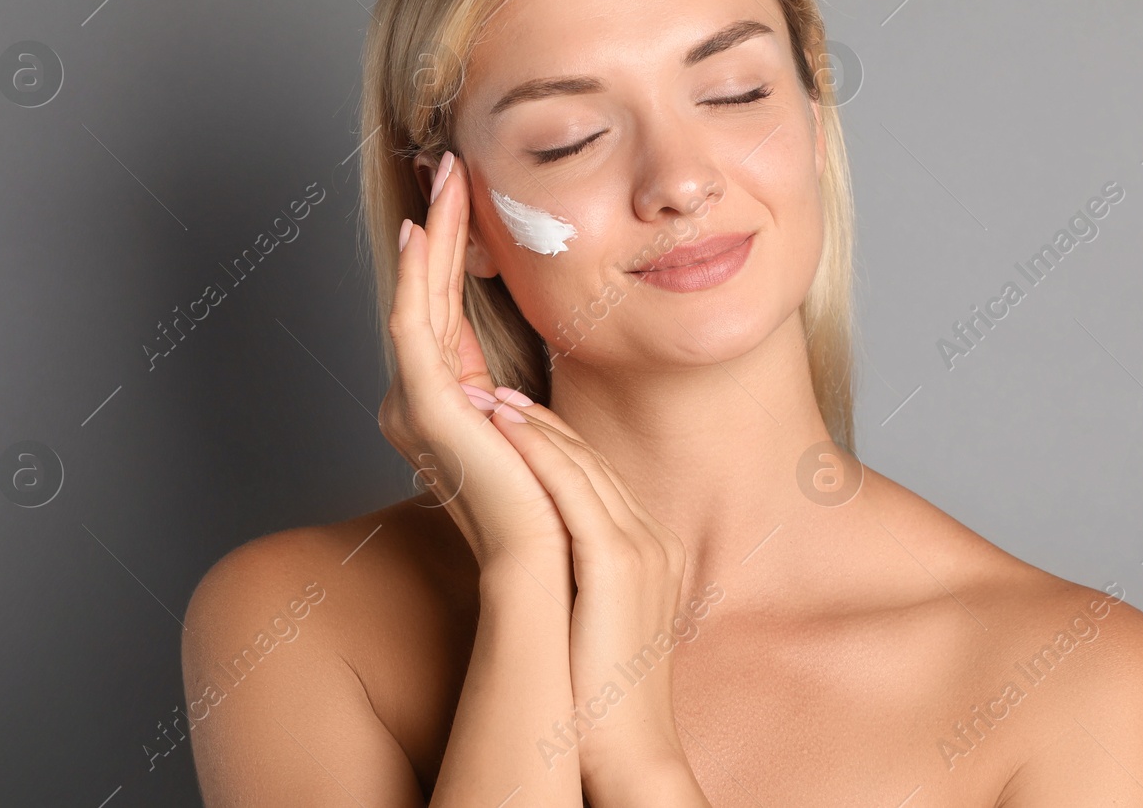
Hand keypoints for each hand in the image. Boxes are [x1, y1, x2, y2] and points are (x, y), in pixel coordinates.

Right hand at [380, 151, 568, 572]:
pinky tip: (421, 227)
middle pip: (431, 302)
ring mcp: (423, 412)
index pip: (452, 321)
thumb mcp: (557, 456)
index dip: (456, 260)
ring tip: (442, 176)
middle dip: (440, 232)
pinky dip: (417, 274)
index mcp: (461, 420)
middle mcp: (430, 412)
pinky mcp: (427, 414)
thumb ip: (536, 419)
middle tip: (449, 164)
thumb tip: (532, 390)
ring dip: (429, 236)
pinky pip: (415, 326)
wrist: (561, 605)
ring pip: (419, 302)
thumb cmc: (573, 545)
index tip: (474, 200)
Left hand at [482, 401, 706, 801]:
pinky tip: (503, 428)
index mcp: (652, 549)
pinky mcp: (620, 563)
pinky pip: (574, 490)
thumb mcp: (588, 618)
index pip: (599, 478)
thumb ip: (572, 575)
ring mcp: (643, 547)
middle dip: (540, 421)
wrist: (625, 751)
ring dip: (533, 425)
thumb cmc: (597, 698)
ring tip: (487, 397)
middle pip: (592, 461)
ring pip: (582, 466)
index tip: (511, 415)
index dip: (554, 441)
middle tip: (491, 390)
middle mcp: (654, 539)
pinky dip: (538, 451)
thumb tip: (531, 551)